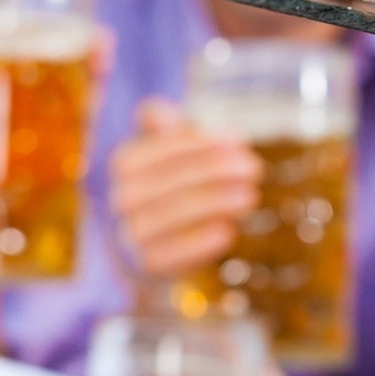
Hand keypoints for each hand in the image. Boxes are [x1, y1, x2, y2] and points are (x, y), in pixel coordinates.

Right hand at [109, 99, 262, 278]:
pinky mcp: (146, 266)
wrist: (148, 248)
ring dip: (216, 203)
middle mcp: (120, 198)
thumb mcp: (166, 150)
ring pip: (173, 214)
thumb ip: (164, 127)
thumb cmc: (167, 187)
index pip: (164, 148)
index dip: (204, 143)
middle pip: (171, 179)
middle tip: (254, 168)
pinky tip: (228, 231)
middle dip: (216, 170)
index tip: (239, 140)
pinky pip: (172, 254)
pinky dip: (201, 242)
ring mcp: (130, 233)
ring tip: (250, 197)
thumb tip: (156, 110)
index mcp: (124, 163)